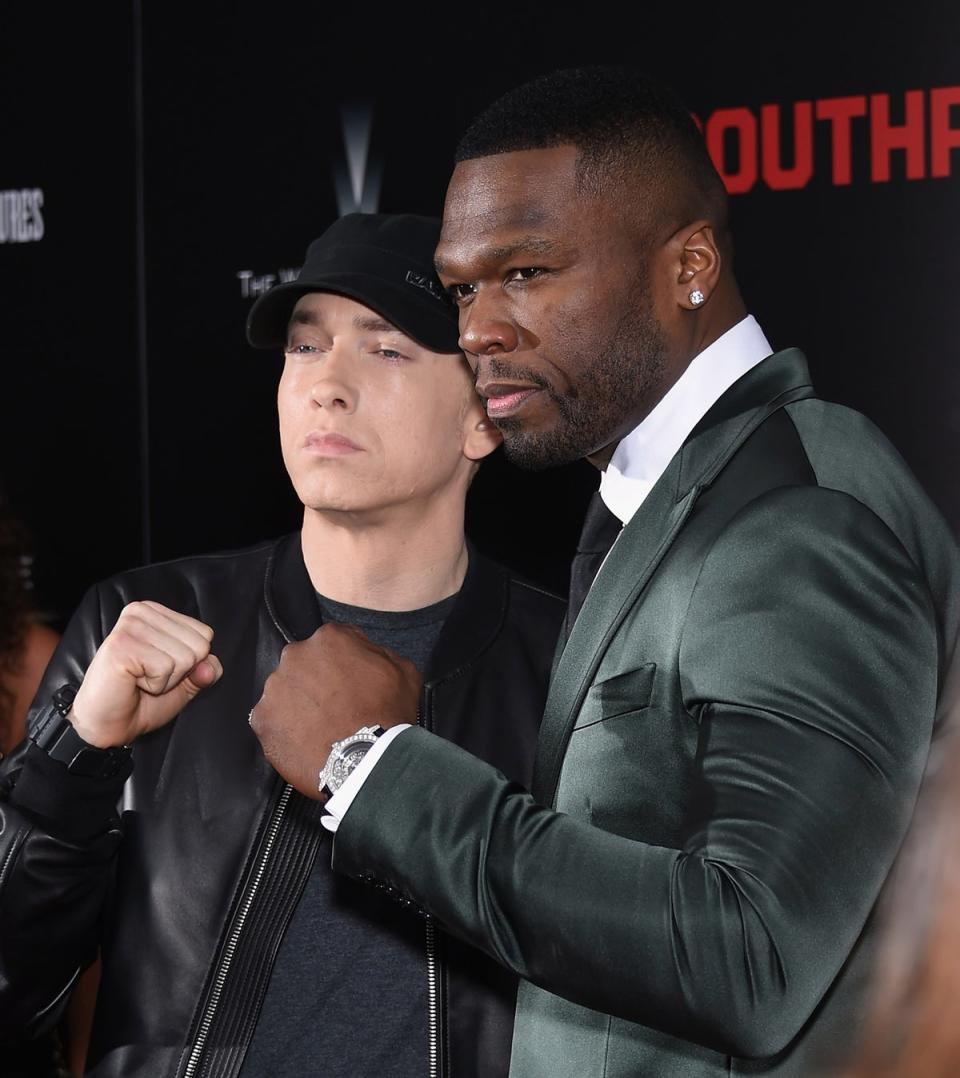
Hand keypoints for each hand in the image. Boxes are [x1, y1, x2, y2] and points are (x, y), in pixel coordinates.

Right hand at [69, 601, 221, 747]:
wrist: (107, 726)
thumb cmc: (141, 702)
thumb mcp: (184, 683)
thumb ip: (205, 670)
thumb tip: (211, 665)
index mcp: (156, 613)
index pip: (205, 634)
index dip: (190, 664)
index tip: (160, 670)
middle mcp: (141, 612)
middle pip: (199, 645)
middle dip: (179, 672)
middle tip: (148, 678)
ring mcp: (130, 626)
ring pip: (185, 657)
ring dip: (166, 679)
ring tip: (139, 680)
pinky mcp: (122, 645)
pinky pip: (166, 667)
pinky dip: (155, 684)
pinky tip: (132, 682)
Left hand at [249, 622, 420, 799]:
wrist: (367, 760)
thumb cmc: (387, 715)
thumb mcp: (402, 670)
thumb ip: (379, 652)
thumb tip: (367, 653)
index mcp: (329, 638)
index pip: (333, 643)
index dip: (343, 664)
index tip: (349, 681)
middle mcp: (296, 655)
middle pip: (304, 665)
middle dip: (317, 681)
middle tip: (335, 706)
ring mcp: (275, 688)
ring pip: (286, 692)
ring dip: (300, 704)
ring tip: (321, 727)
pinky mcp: (262, 719)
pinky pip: (272, 720)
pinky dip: (285, 729)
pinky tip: (307, 740)